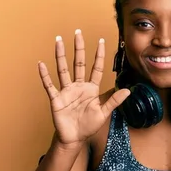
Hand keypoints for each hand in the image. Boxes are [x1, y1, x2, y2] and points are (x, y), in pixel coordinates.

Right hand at [38, 29, 129, 147]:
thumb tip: (129, 90)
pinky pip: (49, 85)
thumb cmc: (88, 126)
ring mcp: (66, 91)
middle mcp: (78, 86)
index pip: (96, 68)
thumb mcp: (103, 113)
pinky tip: (42, 65)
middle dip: (78, 48)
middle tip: (77, 32)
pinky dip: (45, 76)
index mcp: (91, 89)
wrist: (74, 138)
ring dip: (60, 55)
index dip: (99, 55)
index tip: (101, 41)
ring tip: (58, 40)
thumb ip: (114, 101)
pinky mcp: (56, 99)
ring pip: (63, 69)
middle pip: (78, 63)